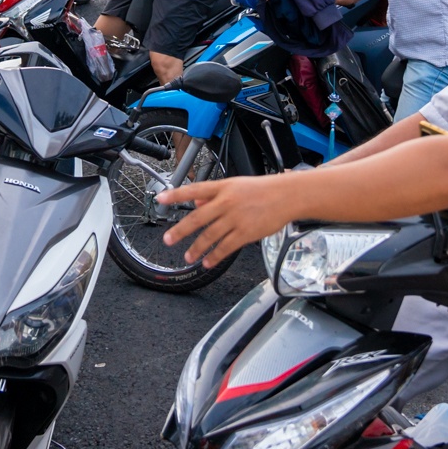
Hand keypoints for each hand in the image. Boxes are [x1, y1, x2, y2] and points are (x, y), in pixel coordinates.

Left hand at [155, 176, 294, 266]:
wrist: (287, 196)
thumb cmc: (263, 190)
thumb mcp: (235, 185)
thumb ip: (214, 194)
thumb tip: (196, 203)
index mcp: (223, 187)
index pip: (194, 189)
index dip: (175, 194)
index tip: (160, 199)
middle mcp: (226, 202)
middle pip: (197, 218)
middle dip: (180, 231)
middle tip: (168, 240)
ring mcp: (236, 218)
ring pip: (209, 236)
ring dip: (196, 248)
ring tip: (188, 256)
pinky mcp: (245, 233)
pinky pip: (225, 247)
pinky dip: (215, 256)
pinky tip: (207, 262)